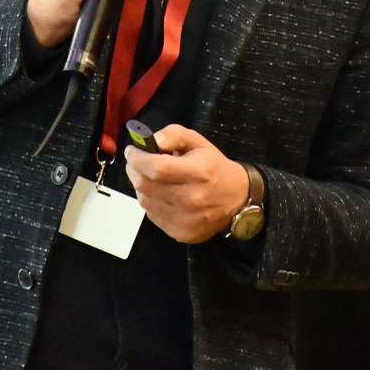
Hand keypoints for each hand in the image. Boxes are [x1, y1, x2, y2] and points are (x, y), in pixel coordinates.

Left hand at [124, 124, 249, 243]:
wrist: (237, 200)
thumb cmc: (215, 166)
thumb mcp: (199, 142)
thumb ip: (173, 135)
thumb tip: (150, 141)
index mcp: (198, 172)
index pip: (156, 168)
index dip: (137, 158)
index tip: (132, 150)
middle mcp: (191, 199)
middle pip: (145, 185)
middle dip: (134, 170)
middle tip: (135, 162)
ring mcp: (185, 220)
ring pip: (145, 201)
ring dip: (141, 186)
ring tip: (148, 177)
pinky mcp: (181, 233)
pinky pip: (152, 216)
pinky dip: (150, 202)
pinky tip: (159, 194)